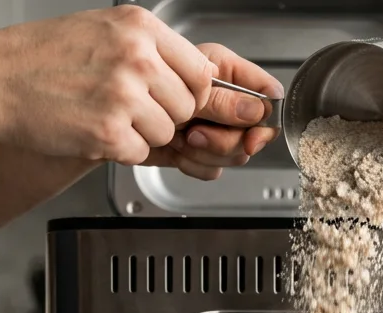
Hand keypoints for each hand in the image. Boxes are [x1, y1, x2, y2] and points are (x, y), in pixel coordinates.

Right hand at [0, 5, 221, 165]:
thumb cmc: (40, 56)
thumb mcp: (102, 30)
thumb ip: (149, 48)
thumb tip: (191, 74)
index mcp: (139, 27)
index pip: (201, 70)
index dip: (191, 91)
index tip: (175, 97)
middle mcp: (136, 57)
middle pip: (188, 105)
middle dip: (166, 115)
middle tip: (131, 110)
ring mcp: (123, 95)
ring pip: (166, 132)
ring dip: (142, 133)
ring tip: (106, 116)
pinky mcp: (108, 132)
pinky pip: (140, 153)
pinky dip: (120, 150)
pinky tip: (93, 130)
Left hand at [143, 43, 282, 179]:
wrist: (114, 115)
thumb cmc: (138, 85)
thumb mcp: (185, 89)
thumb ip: (222, 101)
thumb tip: (256, 111)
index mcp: (227, 73)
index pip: (268, 94)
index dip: (266, 118)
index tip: (252, 135)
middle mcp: (225, 101)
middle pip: (254, 132)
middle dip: (224, 140)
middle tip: (195, 133)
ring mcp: (216, 128)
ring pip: (236, 154)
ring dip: (206, 153)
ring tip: (180, 138)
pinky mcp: (202, 152)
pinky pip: (215, 170)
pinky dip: (195, 165)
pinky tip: (178, 153)